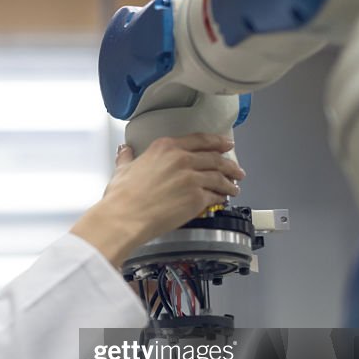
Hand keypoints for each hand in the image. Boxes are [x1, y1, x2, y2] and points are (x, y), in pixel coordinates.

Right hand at [71, 134, 244, 266]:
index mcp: (166, 148)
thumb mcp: (122, 170)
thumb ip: (127, 158)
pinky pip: (216, 196)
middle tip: (236, 169)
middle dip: (229, 164)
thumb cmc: (121, 197)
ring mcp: (192, 178)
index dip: (217, 142)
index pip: (200, 140)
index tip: (225, 144)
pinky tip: (223, 199)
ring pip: (219, 176)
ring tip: (234, 186)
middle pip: (215, 158)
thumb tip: (125, 151)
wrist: (124, 218)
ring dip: (230, 182)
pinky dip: (222, 197)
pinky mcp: (197, 198)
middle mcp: (182, 159)